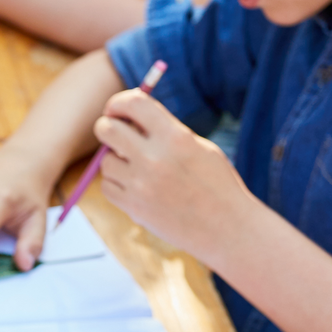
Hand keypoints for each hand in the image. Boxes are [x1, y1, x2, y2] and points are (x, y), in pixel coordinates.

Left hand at [93, 90, 260, 267]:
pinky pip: (107, 186)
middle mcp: (154, 158)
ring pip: (105, 161)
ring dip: (115, 161)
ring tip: (136, 167)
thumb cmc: (216, 184)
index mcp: (175, 137)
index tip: (116, 110)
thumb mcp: (199, 148)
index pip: (133, 103)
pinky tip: (135, 186)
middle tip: (115, 134)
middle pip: (106, 130)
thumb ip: (166, 131)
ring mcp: (140, 185)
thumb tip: (132, 116)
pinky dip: (116, 184)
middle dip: (107, 127)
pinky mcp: (132, 207)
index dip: (119, 102)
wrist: (226, 228)